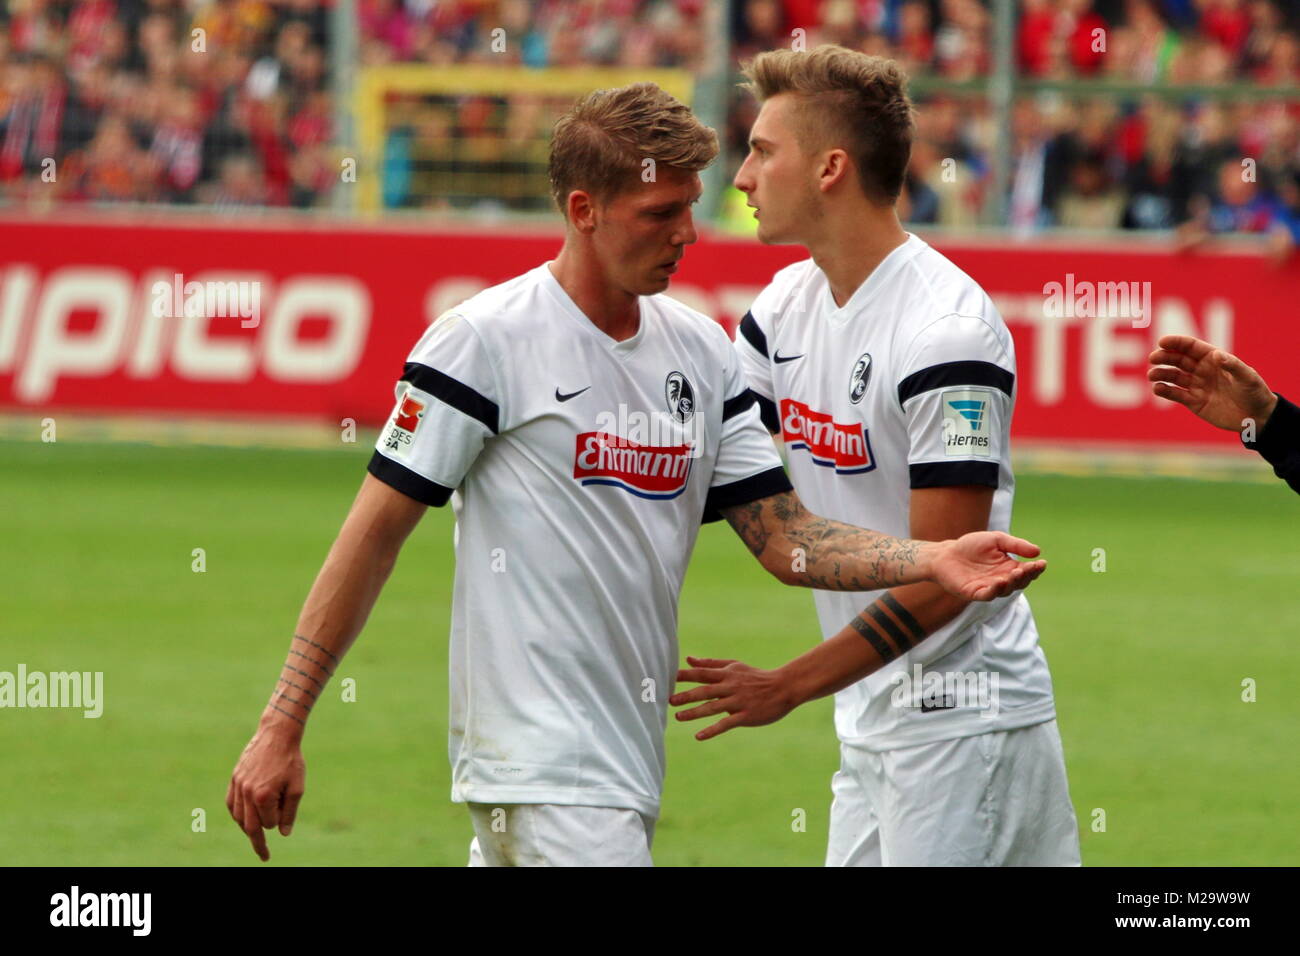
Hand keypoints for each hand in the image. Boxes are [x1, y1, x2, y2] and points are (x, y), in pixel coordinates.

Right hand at [226, 725, 305, 860]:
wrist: (277, 734)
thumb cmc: (291, 760)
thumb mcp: (297, 787)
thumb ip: (289, 812)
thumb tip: (283, 834)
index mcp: (263, 796)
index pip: (269, 824)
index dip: (279, 821)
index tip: (285, 815)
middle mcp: (247, 793)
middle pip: (250, 826)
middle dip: (257, 842)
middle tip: (264, 855)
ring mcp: (238, 785)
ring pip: (238, 817)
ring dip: (246, 828)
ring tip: (255, 835)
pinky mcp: (234, 778)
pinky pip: (230, 803)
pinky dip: (236, 814)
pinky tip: (243, 818)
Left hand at [670, 656, 795, 740]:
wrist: (783, 687)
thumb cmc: (756, 676)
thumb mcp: (734, 666)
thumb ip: (711, 663)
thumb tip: (688, 659)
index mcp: (726, 674)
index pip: (702, 673)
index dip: (684, 676)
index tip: (667, 678)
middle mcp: (730, 686)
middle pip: (704, 691)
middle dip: (686, 695)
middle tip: (669, 701)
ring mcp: (738, 702)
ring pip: (713, 707)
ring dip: (694, 712)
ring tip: (678, 717)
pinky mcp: (746, 716)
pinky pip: (726, 724)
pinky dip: (712, 730)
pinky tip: (699, 736)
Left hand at [929, 532, 1045, 601]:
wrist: (946, 553)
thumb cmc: (971, 546)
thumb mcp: (996, 540)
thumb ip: (1015, 545)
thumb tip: (1038, 552)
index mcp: (1009, 567)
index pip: (1027, 571)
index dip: (1035, 569)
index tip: (1041, 563)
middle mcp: (1002, 579)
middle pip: (1019, 582)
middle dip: (1025, 576)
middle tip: (1027, 568)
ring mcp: (989, 588)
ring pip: (1005, 590)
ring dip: (1012, 583)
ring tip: (1014, 573)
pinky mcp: (974, 593)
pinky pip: (987, 595)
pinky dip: (995, 590)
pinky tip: (999, 581)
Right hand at [1148, 335, 1276, 431]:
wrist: (1256, 417)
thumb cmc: (1255, 392)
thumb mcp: (1248, 378)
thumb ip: (1233, 366)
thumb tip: (1217, 355)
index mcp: (1214, 358)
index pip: (1191, 347)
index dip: (1176, 343)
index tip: (1162, 342)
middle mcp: (1202, 370)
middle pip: (1178, 360)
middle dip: (1164, 357)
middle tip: (1153, 358)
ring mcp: (1196, 385)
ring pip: (1174, 376)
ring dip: (1161, 374)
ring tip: (1152, 375)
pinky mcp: (1193, 402)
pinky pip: (1176, 394)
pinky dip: (1165, 391)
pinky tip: (1157, 388)